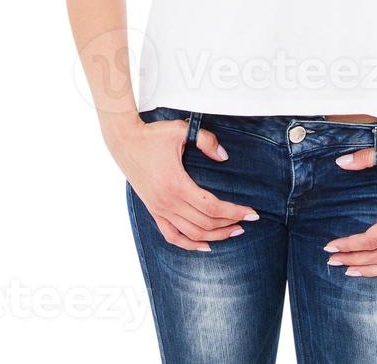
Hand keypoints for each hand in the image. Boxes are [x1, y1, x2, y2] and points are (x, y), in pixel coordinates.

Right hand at [109, 116, 258, 251]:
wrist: (124, 141)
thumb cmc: (153, 135)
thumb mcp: (181, 130)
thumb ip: (207, 141)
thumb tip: (224, 157)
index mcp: (176, 185)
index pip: (212, 207)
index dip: (234, 211)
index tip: (252, 212)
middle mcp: (167, 202)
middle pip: (205, 223)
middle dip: (230, 224)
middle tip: (249, 220)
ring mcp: (159, 209)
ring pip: (191, 233)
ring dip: (214, 235)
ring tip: (234, 232)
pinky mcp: (153, 210)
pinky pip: (171, 235)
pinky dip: (188, 244)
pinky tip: (205, 246)